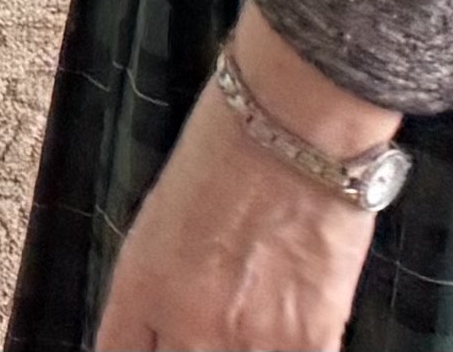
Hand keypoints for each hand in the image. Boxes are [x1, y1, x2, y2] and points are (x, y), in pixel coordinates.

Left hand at [97, 17, 391, 351]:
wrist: (294, 123)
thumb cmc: (227, 150)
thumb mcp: (160, 221)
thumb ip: (156, 287)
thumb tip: (165, 327)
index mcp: (141, 290)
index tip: (159, 342)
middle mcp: (189, 325)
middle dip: (191, 345)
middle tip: (209, 325)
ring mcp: (251, 340)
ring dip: (242, 347)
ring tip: (254, 316)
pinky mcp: (311, 339)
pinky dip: (290, 347)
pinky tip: (290, 325)